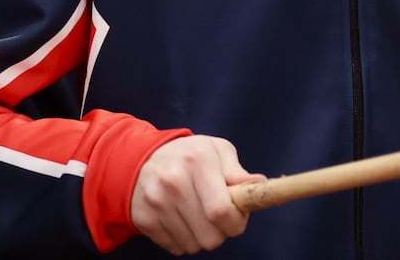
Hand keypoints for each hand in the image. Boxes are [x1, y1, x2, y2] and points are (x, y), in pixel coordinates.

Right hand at [130, 135, 259, 254]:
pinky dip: (183, 239)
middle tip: (217, 217)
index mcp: (197, 161)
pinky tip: (181, 219)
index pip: (221, 210)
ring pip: (193, 246)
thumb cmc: (188, 156)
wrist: (140, 159)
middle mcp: (174, 182)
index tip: (237, 218)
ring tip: (197, 215)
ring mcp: (156, 203)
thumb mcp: (216, 150)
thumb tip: (259, 183)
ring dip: (201, 236)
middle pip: (210, 236)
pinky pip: (176, 248)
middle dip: (221, 232)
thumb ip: (237, 170)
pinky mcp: (144, 220)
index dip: (236, 223)